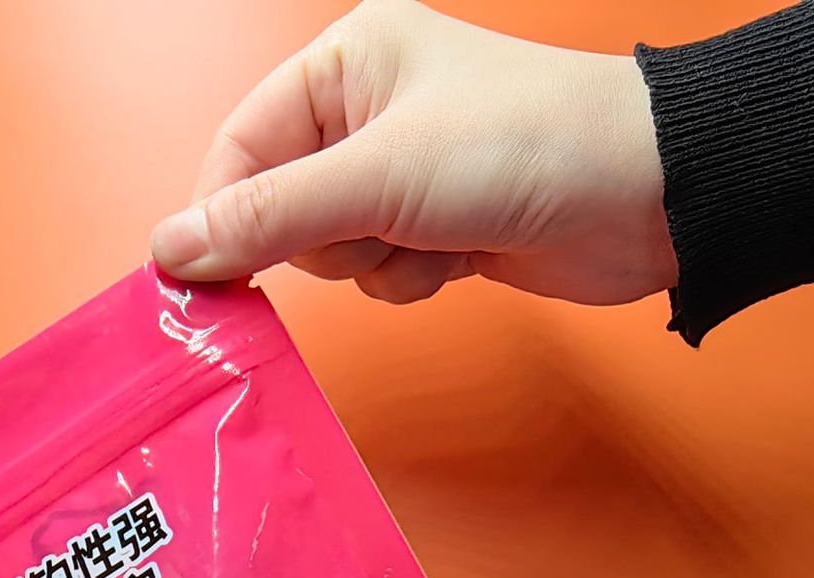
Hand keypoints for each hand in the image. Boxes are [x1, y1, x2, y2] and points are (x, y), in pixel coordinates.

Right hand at [150, 0, 674, 306]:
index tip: (208, 279)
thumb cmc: (522, 150)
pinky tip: (460, 257)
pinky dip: (411, 279)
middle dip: (326, 240)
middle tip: (379, 227)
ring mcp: (403, 172)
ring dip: (376, 264)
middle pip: (280, 209)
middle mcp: (367, 110)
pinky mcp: (436, 226)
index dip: (224, 216)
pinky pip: (380, 275)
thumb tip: (169, 250)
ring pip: (331, 252)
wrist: (643, 197)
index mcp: (346, 63)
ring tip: (435, 235)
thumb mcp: (376, 180)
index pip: (240, 149)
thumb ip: (267, 218)